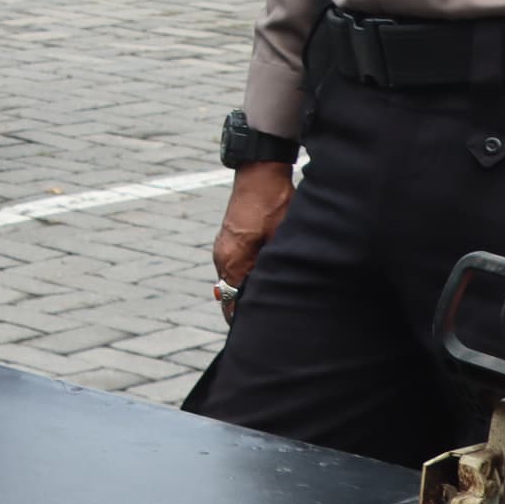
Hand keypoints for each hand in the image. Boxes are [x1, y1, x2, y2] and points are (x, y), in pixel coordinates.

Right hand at [210, 162, 295, 310]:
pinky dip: (245, 277)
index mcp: (233, 260)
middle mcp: (222, 257)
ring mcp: (223, 248)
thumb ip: (275, 268)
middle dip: (245, 308)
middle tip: (269, 319)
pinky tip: (263, 277)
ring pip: (232, 282)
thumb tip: (279, 291)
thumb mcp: (282, 238)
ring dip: (246, 291)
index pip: (232, 304)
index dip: (245, 320)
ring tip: (269, 300)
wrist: (260, 172)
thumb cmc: (274, 203)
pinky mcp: (228, 240)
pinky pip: (234, 267)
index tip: (259, 330)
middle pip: (229, 296)